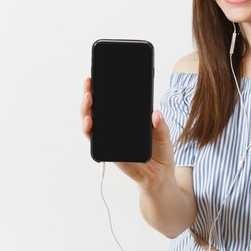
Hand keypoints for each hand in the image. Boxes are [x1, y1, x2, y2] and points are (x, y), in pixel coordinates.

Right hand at [80, 77, 175, 192]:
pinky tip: (90, 122)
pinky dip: (89, 131)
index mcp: (128, 119)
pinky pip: (95, 140)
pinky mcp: (108, 151)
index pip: (112, 101)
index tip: (98, 75)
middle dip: (90, 94)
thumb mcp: (164, 133)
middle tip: (89, 83)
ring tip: (88, 99)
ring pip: (91, 123)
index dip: (103, 88)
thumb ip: (160, 124)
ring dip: (86, 110)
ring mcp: (110, 139)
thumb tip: (155, 114)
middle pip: (97, 109)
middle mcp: (115, 127)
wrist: (160, 175)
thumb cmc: (161, 151)